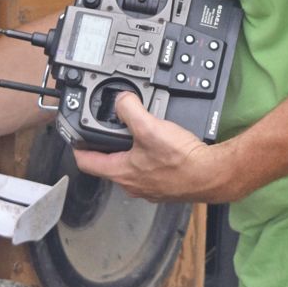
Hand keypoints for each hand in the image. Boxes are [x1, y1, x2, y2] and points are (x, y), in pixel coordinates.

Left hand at [72, 92, 232, 203]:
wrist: (211, 175)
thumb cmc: (182, 161)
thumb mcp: (150, 127)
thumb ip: (130, 109)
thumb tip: (121, 99)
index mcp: (121, 172)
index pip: (86, 163)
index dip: (78, 146)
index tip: (76, 137)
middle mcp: (131, 184)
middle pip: (107, 164)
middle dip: (105, 146)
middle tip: (107, 129)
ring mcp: (148, 187)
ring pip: (129, 167)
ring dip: (128, 151)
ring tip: (137, 134)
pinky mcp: (164, 185)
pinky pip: (148, 170)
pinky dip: (148, 157)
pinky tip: (160, 147)